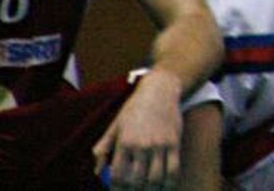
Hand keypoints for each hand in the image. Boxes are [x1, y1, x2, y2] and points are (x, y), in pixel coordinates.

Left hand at [94, 70, 183, 189]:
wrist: (160, 91)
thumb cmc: (134, 110)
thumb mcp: (115, 125)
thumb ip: (103, 148)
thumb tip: (98, 172)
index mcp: (125, 141)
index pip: (119, 175)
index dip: (117, 189)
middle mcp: (142, 144)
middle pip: (137, 180)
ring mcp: (160, 144)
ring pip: (156, 178)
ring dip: (151, 190)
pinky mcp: (174, 143)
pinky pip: (173, 169)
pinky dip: (169, 183)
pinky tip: (165, 187)